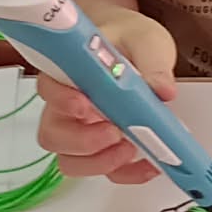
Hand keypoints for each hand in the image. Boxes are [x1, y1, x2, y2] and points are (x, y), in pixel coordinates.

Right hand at [33, 8, 177, 182]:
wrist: (130, 42)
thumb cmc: (127, 37)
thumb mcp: (147, 40)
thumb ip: (153, 62)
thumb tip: (162, 90)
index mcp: (68, 70)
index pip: (48, 88)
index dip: (63, 101)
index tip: (86, 105)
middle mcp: (66, 104)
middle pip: (53, 134)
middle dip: (82, 141)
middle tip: (114, 132)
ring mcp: (81, 129)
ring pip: (70, 160)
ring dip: (99, 161)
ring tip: (130, 148)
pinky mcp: (101, 147)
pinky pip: (104, 172)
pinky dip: (125, 174)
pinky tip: (148, 163)